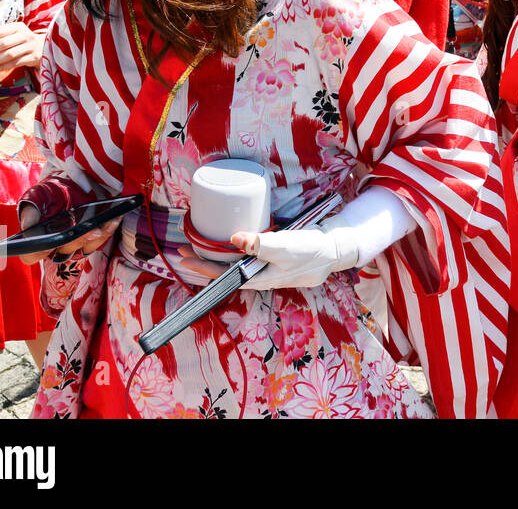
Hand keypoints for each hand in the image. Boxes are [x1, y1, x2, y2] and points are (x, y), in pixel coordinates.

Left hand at [0, 22, 42, 77]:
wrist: (45, 47)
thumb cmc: (24, 41)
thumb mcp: (14, 34)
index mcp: (17, 27)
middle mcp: (25, 35)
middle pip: (2, 44)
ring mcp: (30, 46)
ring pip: (8, 54)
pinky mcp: (33, 57)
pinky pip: (14, 63)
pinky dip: (1, 67)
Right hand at [14, 202, 121, 265]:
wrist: (70, 184)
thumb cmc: (50, 193)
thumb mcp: (37, 196)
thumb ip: (31, 208)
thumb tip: (28, 226)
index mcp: (36, 239)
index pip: (30, 255)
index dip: (37, 252)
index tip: (48, 244)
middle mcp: (55, 246)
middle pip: (64, 251)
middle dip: (78, 240)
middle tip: (91, 230)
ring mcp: (74, 243)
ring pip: (85, 248)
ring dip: (98, 236)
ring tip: (109, 222)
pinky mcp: (90, 238)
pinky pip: (99, 240)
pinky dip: (108, 229)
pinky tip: (115, 217)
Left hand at [179, 216, 359, 289]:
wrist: (333, 251)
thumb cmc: (310, 253)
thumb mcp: (285, 247)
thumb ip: (259, 244)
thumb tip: (233, 238)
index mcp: (257, 279)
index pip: (222, 276)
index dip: (200, 267)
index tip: (184, 258)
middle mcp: (257, 276)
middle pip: (224, 273)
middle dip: (203, 263)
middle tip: (184, 250)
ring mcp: (264, 269)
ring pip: (232, 266)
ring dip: (215, 258)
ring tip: (200, 247)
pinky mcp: (270, 259)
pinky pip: (243, 259)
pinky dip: (231, 252)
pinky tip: (227, 244)